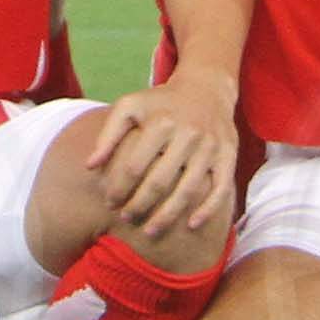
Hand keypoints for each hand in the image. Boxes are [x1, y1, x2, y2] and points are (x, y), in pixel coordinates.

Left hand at [84, 68, 236, 243]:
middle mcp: (188, 133)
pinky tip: (191, 225)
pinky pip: (220, 188)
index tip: (109, 203)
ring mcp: (210, 146)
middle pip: (159, 182)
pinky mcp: (229, 154)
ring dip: (167, 216)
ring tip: (149, 231)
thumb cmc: (160, 102)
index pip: (134, 166)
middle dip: (139, 206)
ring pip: (188, 190)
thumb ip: (108, 134)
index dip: (119, 189)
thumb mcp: (130, 105)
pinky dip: (207, 210)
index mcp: (161, 122)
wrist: (206, 87)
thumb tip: (90, 166)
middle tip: (126, 220)